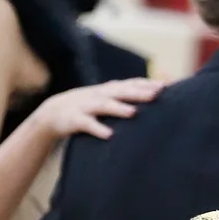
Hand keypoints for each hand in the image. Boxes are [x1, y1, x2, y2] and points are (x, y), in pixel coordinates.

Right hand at [33, 78, 161, 140]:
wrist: (52, 113)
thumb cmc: (88, 107)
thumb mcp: (106, 99)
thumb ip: (126, 97)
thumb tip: (154, 96)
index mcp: (108, 91)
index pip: (131, 84)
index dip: (147, 84)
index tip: (166, 86)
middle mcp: (99, 95)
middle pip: (121, 92)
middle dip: (138, 93)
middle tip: (156, 95)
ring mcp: (86, 106)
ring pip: (104, 105)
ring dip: (118, 108)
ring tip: (133, 112)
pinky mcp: (74, 120)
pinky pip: (87, 124)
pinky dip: (98, 129)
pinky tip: (109, 135)